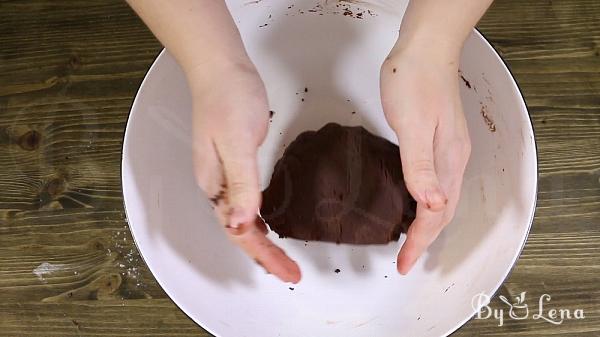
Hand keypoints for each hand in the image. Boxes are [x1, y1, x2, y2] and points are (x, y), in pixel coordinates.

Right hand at [189, 60, 300, 282]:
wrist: (222, 68)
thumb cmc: (227, 98)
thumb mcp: (237, 143)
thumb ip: (241, 185)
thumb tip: (241, 224)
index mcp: (216, 185)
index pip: (240, 231)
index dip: (265, 255)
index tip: (288, 273)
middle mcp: (218, 186)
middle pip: (241, 231)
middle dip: (266, 256)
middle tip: (291, 273)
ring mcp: (226, 175)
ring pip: (245, 219)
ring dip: (263, 242)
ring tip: (283, 260)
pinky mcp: (238, 163)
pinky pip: (249, 201)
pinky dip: (262, 219)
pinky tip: (271, 223)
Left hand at [380, 47, 470, 274]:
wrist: (424, 50)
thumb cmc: (415, 82)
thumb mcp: (414, 125)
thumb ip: (420, 166)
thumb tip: (432, 206)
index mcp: (449, 161)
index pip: (435, 214)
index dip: (419, 241)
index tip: (404, 264)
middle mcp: (453, 161)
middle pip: (442, 212)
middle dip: (424, 240)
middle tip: (405, 261)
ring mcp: (448, 151)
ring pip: (441, 200)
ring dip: (427, 225)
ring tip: (411, 242)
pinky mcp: (437, 142)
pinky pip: (435, 183)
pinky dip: (425, 203)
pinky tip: (414, 203)